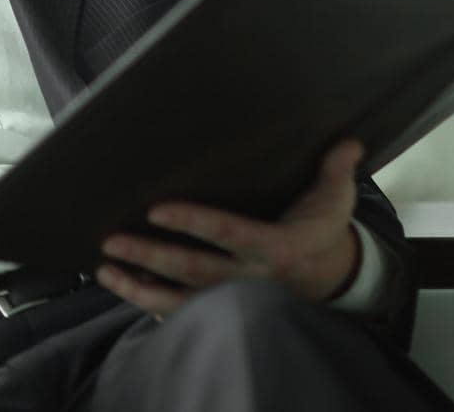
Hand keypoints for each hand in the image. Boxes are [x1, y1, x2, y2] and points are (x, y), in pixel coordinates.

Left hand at [95, 139, 363, 316]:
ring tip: (105, 269)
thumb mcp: (335, 200)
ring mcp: (235, 300)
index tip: (157, 210)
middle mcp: (251, 278)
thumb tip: (348, 140)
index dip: (192, 222)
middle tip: (112, 241)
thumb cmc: (321, 230)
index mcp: (276, 247)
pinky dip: (151, 304)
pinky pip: (183, 313)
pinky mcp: (224, 312)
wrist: (329, 277)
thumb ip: (336, 169)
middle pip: (194, 270)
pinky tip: (123, 288)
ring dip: (139, 287)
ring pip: (182, 299)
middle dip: (151, 256)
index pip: (228, 233)